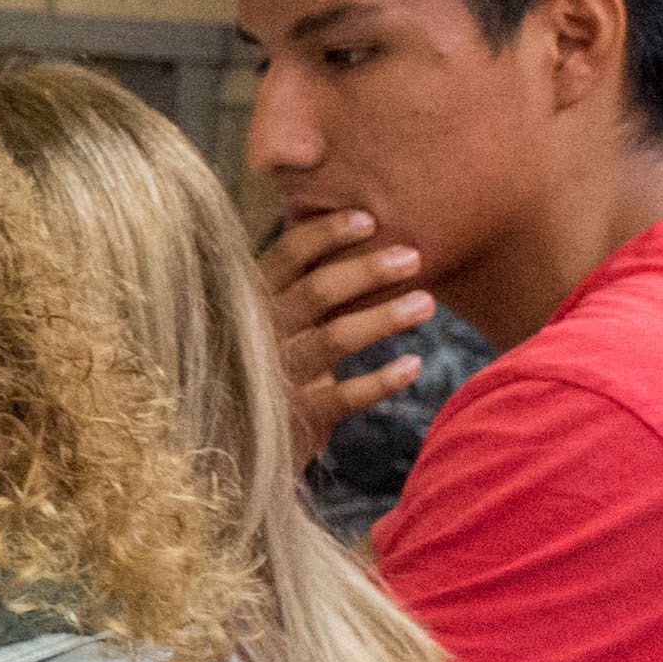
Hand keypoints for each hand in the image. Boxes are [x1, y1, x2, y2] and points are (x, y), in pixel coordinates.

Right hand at [256, 206, 437, 440]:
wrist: (236, 441)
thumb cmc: (264, 366)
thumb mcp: (266, 320)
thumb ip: (293, 285)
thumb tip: (349, 228)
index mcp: (251, 301)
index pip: (286, 257)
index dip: (326, 235)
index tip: (369, 219)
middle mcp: (261, 333)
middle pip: (316, 291)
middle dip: (368, 271)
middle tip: (414, 256)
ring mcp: (279, 374)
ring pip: (335, 338)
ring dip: (384, 318)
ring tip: (427, 304)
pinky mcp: (299, 415)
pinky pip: (346, 396)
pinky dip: (382, 381)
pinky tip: (414, 367)